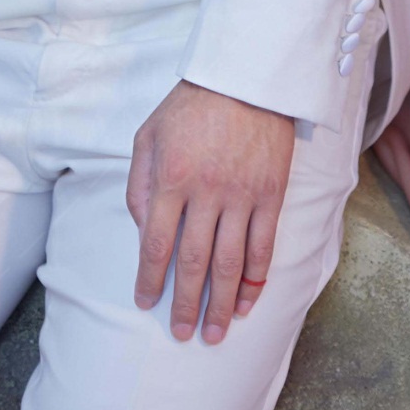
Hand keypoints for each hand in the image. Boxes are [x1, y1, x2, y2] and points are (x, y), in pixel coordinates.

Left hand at [126, 81, 294, 343]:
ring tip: (212, 334)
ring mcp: (242, 195)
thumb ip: (138, 184)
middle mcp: (206, 192)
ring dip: (220, 304)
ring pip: (229, 264)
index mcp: (171, 177)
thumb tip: (141, 231)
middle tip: (180, 333)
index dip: (149, 279)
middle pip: (193, 263)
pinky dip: (254, 281)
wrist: (248, 75)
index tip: (145, 303)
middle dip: (184, 304)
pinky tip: (245, 303)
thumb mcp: (148, 134)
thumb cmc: (191, 104)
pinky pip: (263, 248)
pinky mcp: (271, 195)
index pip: (156, 243)